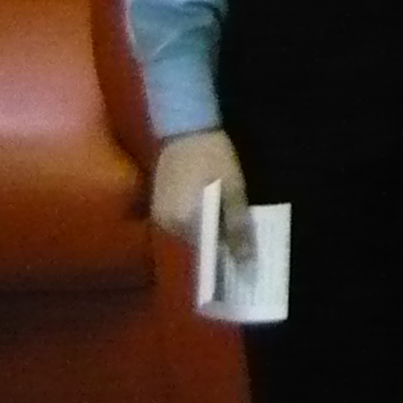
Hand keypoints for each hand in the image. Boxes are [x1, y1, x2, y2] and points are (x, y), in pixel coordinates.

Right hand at [151, 129, 247, 266]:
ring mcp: (159, 217)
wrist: (185, 129)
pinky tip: (214, 219)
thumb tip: (245, 261)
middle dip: (219, 251)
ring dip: (208, 237)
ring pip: (190, 236)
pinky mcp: (157, 207)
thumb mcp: (234, 189)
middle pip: (197, 247)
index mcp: (185, 222)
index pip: (206, 256)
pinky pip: (181, 225)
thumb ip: (238, 227)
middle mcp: (167, 226)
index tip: (243, 273)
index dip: (226, 265)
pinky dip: (197, 225)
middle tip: (243, 253)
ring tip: (231, 236)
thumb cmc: (214, 156)